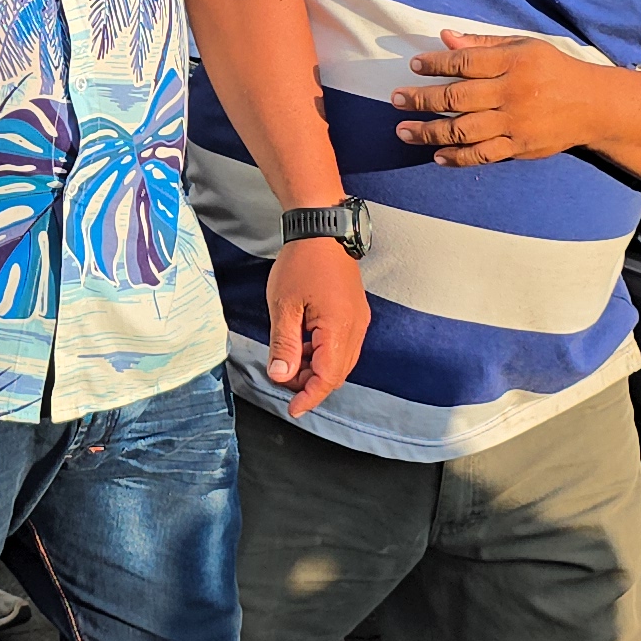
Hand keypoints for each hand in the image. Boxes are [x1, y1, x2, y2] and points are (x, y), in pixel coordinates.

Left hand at [258, 237, 371, 416]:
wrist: (322, 230)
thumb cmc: (302, 263)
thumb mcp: (284, 306)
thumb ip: (284, 345)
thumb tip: (281, 376)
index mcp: (339, 328)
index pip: (327, 377)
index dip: (310, 397)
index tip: (293, 409)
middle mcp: (356, 328)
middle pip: (337, 373)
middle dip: (311, 384)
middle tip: (283, 379)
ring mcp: (359, 320)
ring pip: (341, 361)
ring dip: (317, 369)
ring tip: (290, 361)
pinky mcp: (355, 313)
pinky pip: (343, 345)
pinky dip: (324, 353)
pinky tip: (303, 345)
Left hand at [390, 32, 615, 166]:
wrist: (593, 105)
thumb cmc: (552, 69)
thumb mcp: (524, 46)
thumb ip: (483, 43)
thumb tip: (445, 37)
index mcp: (514, 62)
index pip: (465, 62)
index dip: (435, 63)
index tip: (414, 65)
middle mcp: (513, 93)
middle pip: (457, 96)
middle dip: (421, 98)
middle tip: (396, 99)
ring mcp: (515, 123)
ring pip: (464, 130)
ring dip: (429, 132)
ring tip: (403, 130)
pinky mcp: (520, 147)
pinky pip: (483, 155)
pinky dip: (457, 157)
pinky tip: (436, 155)